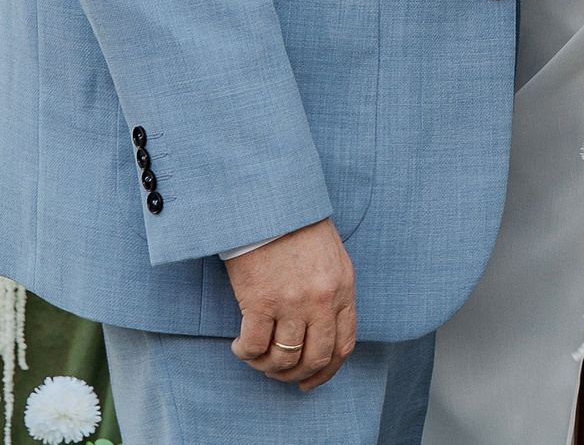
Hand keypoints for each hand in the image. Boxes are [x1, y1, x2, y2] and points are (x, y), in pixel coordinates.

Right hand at [226, 217, 356, 390]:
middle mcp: (322, 300)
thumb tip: (319, 329)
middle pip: (316, 358)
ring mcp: (293, 302)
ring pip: (285, 358)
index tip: (309, 381)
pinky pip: (255, 347)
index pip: (344, 345)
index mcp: (343, 289)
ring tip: (255, 356)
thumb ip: (331, 292)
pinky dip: (246, 354)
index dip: (326, 371)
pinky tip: (240, 345)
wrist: (270, 203)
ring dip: (267, 367)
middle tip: (277, 372)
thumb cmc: (296, 226)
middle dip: (295, 374)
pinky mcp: (261, 301)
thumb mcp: (330, 258)